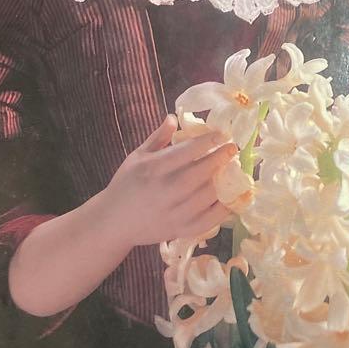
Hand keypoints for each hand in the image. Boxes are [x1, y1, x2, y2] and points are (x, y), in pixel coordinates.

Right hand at [98, 115, 239, 251]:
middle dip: (221, 158)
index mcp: (154, 169)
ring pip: (209, 194)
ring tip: (235, 169)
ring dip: (226, 180)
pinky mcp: (182, 230)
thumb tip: (174, 117)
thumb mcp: (137, 156)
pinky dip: (225, 208)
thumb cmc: (126, 184)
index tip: (222, 134)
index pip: (188, 151)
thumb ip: (158, 137)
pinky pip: (211, 219)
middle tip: (233, 148)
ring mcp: (175, 212)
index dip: (209, 141)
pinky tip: (233, 196)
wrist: (113, 222)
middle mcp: (166, 190)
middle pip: (202, 172)